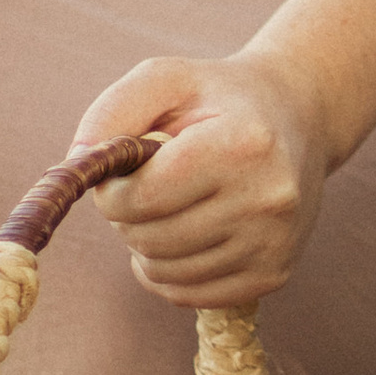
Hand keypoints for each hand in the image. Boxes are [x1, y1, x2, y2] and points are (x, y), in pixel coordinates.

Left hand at [73, 52, 329, 309]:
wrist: (300, 119)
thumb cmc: (219, 98)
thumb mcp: (165, 79)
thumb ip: (111, 113)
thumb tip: (75, 166)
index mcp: (242, 145)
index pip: (144, 197)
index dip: (112, 189)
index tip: (120, 170)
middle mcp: (267, 199)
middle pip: (150, 238)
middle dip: (127, 215)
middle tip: (146, 185)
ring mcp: (274, 243)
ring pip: (164, 272)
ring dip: (145, 243)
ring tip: (169, 205)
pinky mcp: (274, 275)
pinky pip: (187, 295)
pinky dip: (167, 271)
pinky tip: (182, 234)